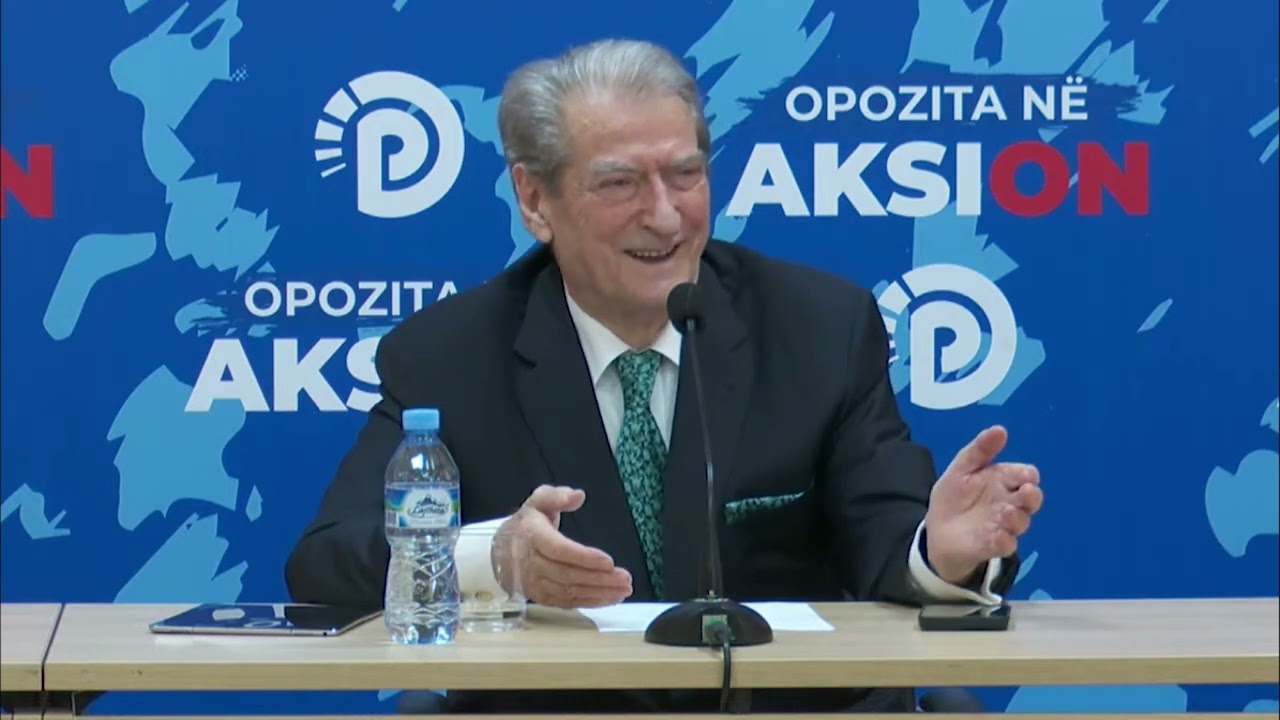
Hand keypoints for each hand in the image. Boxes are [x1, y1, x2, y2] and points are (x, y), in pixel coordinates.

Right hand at [493, 485, 632, 608]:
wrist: (499, 552)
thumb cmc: (527, 524)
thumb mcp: (538, 501)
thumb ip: (557, 496)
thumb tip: (578, 496)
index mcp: (532, 536)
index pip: (559, 550)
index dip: (584, 558)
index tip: (609, 561)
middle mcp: (532, 563)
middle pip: (567, 574)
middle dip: (599, 579)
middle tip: (625, 579)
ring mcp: (535, 583)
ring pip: (568, 592)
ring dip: (598, 593)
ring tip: (623, 590)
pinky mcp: (540, 597)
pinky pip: (566, 603)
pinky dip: (588, 602)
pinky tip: (608, 599)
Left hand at [924, 426, 1042, 584]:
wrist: (936, 529)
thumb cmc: (954, 497)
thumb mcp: (961, 469)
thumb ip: (979, 450)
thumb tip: (1000, 429)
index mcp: (1003, 481)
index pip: (1026, 475)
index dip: (1027, 475)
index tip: (1024, 475)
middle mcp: (1009, 503)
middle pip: (1031, 499)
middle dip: (1032, 495)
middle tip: (1027, 491)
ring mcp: (1002, 525)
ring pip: (1021, 522)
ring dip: (1017, 517)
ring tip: (1005, 511)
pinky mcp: (992, 545)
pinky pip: (1006, 545)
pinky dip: (1004, 540)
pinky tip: (997, 535)